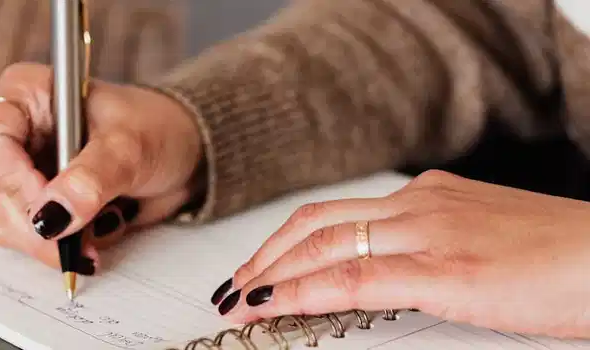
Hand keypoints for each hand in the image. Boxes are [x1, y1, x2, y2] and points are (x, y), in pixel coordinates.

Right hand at [0, 62, 202, 271]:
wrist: (184, 153)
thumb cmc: (157, 129)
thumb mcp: (129, 147)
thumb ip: (91, 178)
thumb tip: (53, 216)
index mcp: (27, 95)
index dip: (16, 181)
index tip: (53, 207)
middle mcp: (17, 131)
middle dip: (38, 224)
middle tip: (77, 236)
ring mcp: (25, 170)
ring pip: (8, 222)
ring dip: (52, 241)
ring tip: (98, 230)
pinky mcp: (40, 203)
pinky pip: (31, 239)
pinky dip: (63, 247)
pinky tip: (95, 233)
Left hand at [212, 170, 589, 338]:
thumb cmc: (559, 255)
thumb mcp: (480, 242)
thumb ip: (431, 249)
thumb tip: (390, 274)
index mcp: (428, 198)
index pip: (335, 215)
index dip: (286, 242)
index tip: (260, 266)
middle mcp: (420, 206)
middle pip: (316, 223)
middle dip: (266, 255)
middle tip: (235, 283)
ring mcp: (429, 233)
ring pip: (324, 246)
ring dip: (273, 272)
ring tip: (241, 297)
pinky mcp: (445, 270)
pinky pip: (356, 277)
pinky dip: (306, 290)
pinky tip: (277, 304)